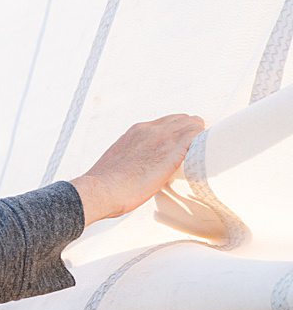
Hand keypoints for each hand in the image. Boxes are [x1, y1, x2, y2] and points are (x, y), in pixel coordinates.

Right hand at [69, 114, 204, 226]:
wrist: (100, 190)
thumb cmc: (106, 187)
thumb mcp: (119, 164)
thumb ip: (133, 161)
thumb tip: (138, 174)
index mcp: (135, 132)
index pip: (166, 123)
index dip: (177, 134)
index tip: (181, 148)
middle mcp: (150, 129)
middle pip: (183, 119)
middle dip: (192, 133)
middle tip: (196, 154)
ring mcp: (162, 137)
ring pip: (194, 123)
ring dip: (200, 138)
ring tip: (204, 157)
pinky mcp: (173, 149)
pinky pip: (199, 135)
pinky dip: (205, 144)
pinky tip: (208, 158)